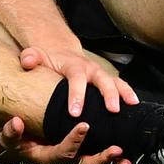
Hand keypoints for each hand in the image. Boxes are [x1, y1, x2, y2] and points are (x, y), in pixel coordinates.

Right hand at [0, 116, 132, 163]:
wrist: (23, 139)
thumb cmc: (16, 137)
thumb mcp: (9, 136)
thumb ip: (10, 132)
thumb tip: (16, 122)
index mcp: (47, 158)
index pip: (63, 153)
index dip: (74, 141)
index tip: (84, 125)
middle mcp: (63, 162)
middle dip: (101, 159)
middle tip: (116, 150)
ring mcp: (73, 159)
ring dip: (111, 162)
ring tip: (126, 158)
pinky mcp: (81, 153)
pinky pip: (97, 157)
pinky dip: (111, 158)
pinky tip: (126, 156)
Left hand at [20, 46, 138, 116]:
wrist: (61, 51)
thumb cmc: (49, 60)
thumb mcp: (37, 56)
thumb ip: (31, 58)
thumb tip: (28, 61)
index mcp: (73, 65)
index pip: (76, 79)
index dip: (77, 94)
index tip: (75, 112)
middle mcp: (90, 69)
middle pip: (102, 80)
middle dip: (108, 95)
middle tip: (112, 110)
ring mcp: (101, 74)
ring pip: (116, 82)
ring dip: (124, 93)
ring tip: (131, 106)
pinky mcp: (108, 80)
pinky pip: (121, 86)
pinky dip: (129, 94)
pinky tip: (136, 106)